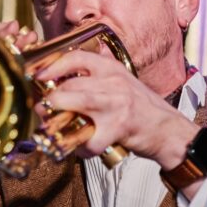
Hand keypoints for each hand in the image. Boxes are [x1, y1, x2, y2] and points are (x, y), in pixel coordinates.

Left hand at [33, 50, 198, 170]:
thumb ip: (99, 72)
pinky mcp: (118, 129)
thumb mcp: (123, 80)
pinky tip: (82, 148)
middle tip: (42, 108)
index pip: (78, 58)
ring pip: (77, 104)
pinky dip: (81, 148)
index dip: (54, 65)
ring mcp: (116, 105)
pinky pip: (90, 140)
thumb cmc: (141, 108)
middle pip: (72, 85)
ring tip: (51, 126)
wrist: (168, 130)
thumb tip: (68, 66)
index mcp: (112, 69)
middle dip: (51, 98)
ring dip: (58, 117)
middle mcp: (114, 83)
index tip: (38, 75)